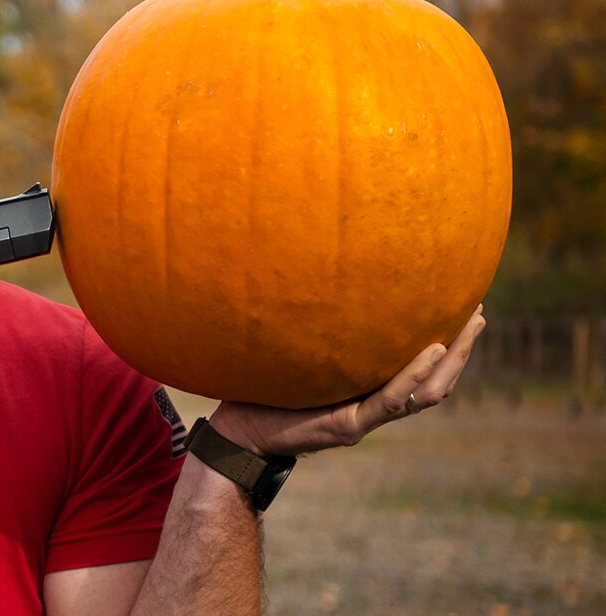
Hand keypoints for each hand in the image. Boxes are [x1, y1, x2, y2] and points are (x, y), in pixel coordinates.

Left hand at [211, 304, 485, 456]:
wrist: (236, 432)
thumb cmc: (262, 388)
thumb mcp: (302, 354)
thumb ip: (323, 333)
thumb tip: (329, 283)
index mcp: (367, 391)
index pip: (421, 369)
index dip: (448, 344)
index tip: (465, 309)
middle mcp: (372, 407)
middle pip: (435, 380)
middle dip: (462, 348)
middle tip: (479, 311)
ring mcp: (363, 419)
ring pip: (424, 393)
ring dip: (451, 359)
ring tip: (468, 326)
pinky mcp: (346, 426)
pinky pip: (388, 401)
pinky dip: (413, 375)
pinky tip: (434, 350)